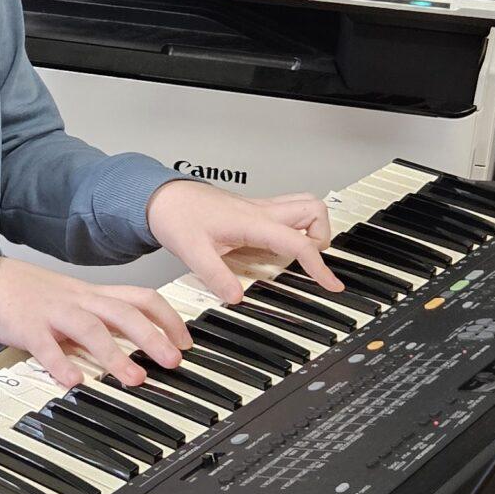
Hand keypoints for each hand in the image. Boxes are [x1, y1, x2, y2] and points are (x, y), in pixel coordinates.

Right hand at [0, 254, 190, 389]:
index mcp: (93, 294)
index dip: (168, 318)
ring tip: (134, 379)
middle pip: (124, 312)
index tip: (185, 341)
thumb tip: (138, 340)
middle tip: (173, 361)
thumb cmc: (31, 294)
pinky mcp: (27, 327)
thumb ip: (102, 316)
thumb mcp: (74, 299)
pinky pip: (46, 347)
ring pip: (90, 329)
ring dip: (116, 354)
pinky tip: (74, 382)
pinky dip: (61, 365)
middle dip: (153, 337)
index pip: (141, 298)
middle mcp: (79, 300)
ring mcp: (53, 313)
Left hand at [145, 179, 342, 301]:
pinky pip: (288, 212)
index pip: (298, 241)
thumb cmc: (177, 216)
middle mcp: (261, 211)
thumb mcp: (192, 251)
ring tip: (300, 255)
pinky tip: (279, 248)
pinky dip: (296, 228)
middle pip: (314, 210)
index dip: (318, 264)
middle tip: (311, 263)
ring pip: (305, 205)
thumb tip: (237, 296)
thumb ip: (216, 275)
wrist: (164, 196)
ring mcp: (260, 208)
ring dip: (312, 228)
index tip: (331, 284)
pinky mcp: (254, 210)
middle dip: (322, 238)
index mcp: (251, 221)